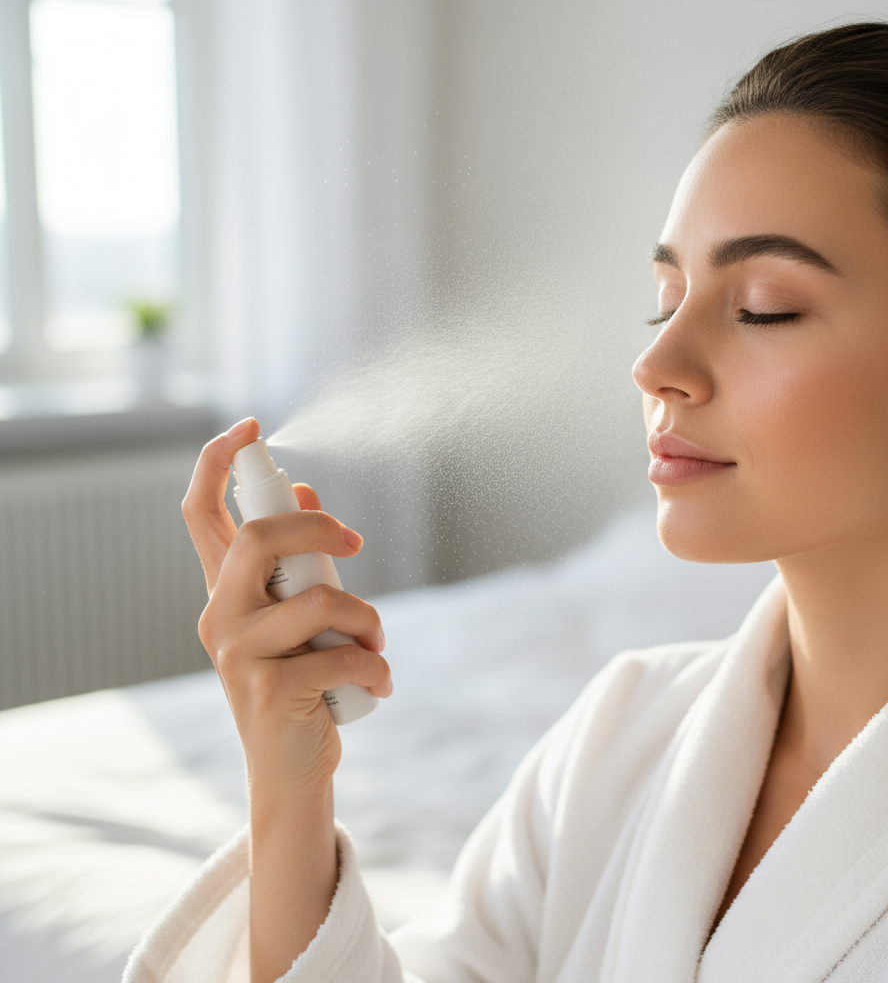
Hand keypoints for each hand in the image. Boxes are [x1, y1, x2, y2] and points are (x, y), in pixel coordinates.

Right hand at [181, 416, 391, 792]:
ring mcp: (238, 656)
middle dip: (319, 528)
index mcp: (224, 591)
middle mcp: (220, 616)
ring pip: (319, 599)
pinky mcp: (269, 692)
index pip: (200, 514)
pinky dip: (376, 666)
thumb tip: (309, 494)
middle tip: (353, 544)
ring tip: (376, 644)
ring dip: (367, 619)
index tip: (250, 427)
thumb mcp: (295, 617)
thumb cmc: (300, 682)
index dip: (217, 463)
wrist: (290, 769)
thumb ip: (296, 562)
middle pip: (258, 538)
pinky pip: (343, 654)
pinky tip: (378, 683)